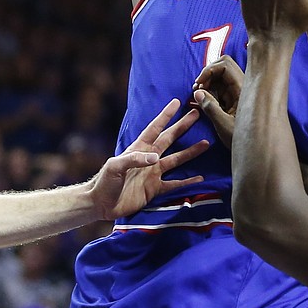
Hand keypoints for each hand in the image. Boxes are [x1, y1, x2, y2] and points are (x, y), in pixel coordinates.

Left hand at [89, 98, 207, 219]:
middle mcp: (148, 158)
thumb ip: (134, 159)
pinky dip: (187, 181)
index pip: (154, 128)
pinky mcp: (155, 189)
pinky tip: (200, 178)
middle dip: (182, 127)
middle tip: (197, 114)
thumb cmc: (105, 181)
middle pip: (169, 139)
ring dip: (190, 152)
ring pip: (176, 160)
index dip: (165, 116)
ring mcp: (153, 173)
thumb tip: (155, 157)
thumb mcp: (115, 166)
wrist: (101, 204)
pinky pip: (174, 184)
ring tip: (206, 143)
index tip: (177, 103)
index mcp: (138, 148)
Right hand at [191, 54, 243, 147]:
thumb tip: (197, 92)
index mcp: (243, 90)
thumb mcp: (224, 125)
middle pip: (223, 66)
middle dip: (208, 73)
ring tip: (199, 94)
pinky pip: (222, 87)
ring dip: (208, 82)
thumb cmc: (245, 141)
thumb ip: (210, 107)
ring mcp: (239, 92)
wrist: (258, 151)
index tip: (199, 83)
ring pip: (222, 76)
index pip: (225, 65)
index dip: (209, 70)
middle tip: (198, 87)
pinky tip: (205, 100)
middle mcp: (243, 87)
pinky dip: (211, 90)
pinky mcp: (236, 99)